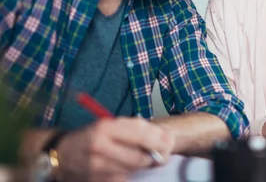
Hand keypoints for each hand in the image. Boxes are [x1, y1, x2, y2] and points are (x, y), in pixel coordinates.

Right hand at [55, 117, 174, 181]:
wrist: (60, 156)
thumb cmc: (91, 138)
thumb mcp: (109, 126)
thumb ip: (134, 130)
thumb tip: (164, 139)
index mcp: (105, 127)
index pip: (140, 132)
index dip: (159, 138)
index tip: (169, 142)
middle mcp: (99, 146)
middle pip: (139, 157)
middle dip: (154, 157)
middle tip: (160, 156)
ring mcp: (96, 167)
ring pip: (133, 170)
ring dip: (141, 166)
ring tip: (141, 160)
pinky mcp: (96, 181)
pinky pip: (123, 179)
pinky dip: (128, 174)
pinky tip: (122, 168)